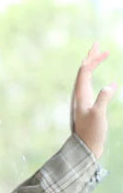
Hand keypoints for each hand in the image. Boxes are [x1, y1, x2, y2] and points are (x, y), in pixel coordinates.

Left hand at [71, 44, 115, 158]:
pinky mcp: (89, 109)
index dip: (92, 60)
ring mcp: (84, 102)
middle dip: (90, 58)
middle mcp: (80, 97)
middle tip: (97, 44)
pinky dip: (100, 82)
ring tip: (100, 56)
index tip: (104, 51)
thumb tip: (110, 86)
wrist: (86, 148)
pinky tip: (112, 84)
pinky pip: (93, 90)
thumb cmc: (91, 133)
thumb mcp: (98, 115)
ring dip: (93, 67)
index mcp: (80, 96)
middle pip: (83, 73)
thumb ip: (102, 100)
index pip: (84, 72)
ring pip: (86, 80)